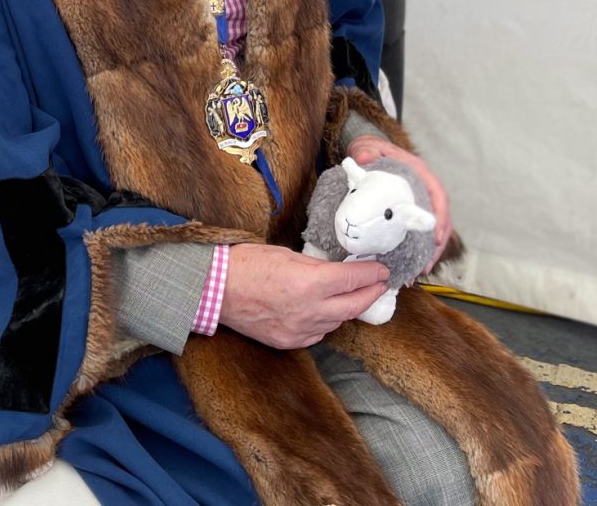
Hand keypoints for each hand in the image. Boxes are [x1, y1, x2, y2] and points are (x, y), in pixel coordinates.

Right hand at [217, 243, 388, 348]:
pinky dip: (326, 322)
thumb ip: (315, 266)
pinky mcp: (288, 341)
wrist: (215, 289)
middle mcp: (310, 310)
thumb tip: (336, 271)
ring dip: (348, 308)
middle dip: (371, 294)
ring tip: (354, 296)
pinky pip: (318, 334)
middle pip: (354, 306)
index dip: (372, 274)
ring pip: (337, 322)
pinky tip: (326, 312)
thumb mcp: (286, 254)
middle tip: (380, 285)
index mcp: (310, 283)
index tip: (381, 270)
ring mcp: (300, 330)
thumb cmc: (246, 264)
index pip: (354, 279)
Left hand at [345, 135, 450, 271]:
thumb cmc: (372, 150)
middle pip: (440, 219)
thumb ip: (367, 151)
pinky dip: (417, 249)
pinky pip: (419, 232)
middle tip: (427, 265)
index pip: (438, 195)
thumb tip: (364, 158)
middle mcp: (424, 189)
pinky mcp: (409, 213)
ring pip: (432, 230)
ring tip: (420, 271)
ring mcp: (419, 202)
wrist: (367, 153)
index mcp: (420, 173)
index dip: (441, 216)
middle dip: (437, 244)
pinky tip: (410, 266)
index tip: (437, 236)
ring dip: (429, 252)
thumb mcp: (369, 148)